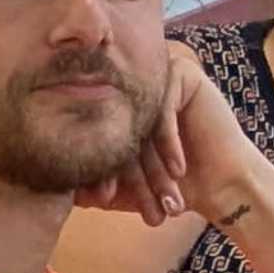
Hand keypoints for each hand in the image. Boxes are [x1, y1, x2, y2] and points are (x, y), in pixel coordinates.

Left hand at [85, 43, 261, 234]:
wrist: (222, 186)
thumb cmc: (172, 189)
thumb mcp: (125, 190)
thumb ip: (91, 186)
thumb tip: (51, 188)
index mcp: (113, 111)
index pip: (97, 133)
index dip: (100, 168)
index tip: (105, 198)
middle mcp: (131, 91)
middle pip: (116, 123)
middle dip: (124, 168)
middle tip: (122, 197)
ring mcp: (155, 79)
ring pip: (140, 116)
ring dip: (149, 159)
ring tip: (160, 191)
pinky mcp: (182, 73)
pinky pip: (164, 104)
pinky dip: (169, 140)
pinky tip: (179, 167)